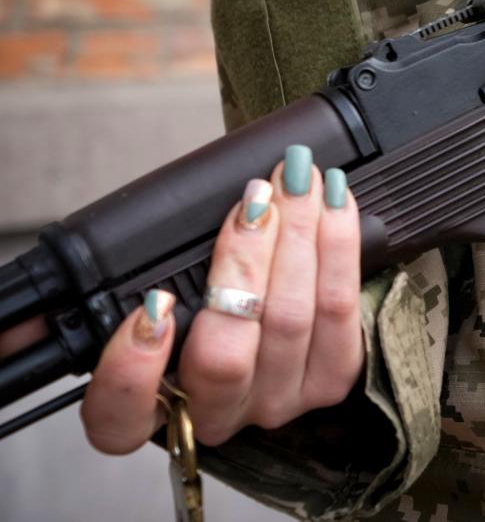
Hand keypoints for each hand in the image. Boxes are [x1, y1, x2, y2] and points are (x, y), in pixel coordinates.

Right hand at [78, 146, 363, 452]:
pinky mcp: (330, 378)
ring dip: (299, 239)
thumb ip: (112, 290)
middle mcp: (214, 411)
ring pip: (289, 322)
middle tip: (255, 197)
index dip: (132, 368)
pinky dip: (337, 249)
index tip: (151, 306)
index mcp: (152, 404)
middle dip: (243, 260)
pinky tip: (334, 204)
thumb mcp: (154, 284)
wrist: (281, 299)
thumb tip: (23, 318)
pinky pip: (339, 313)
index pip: (120, 417)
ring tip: (298, 183)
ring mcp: (276, 400)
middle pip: (226, 351)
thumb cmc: (200, 292)